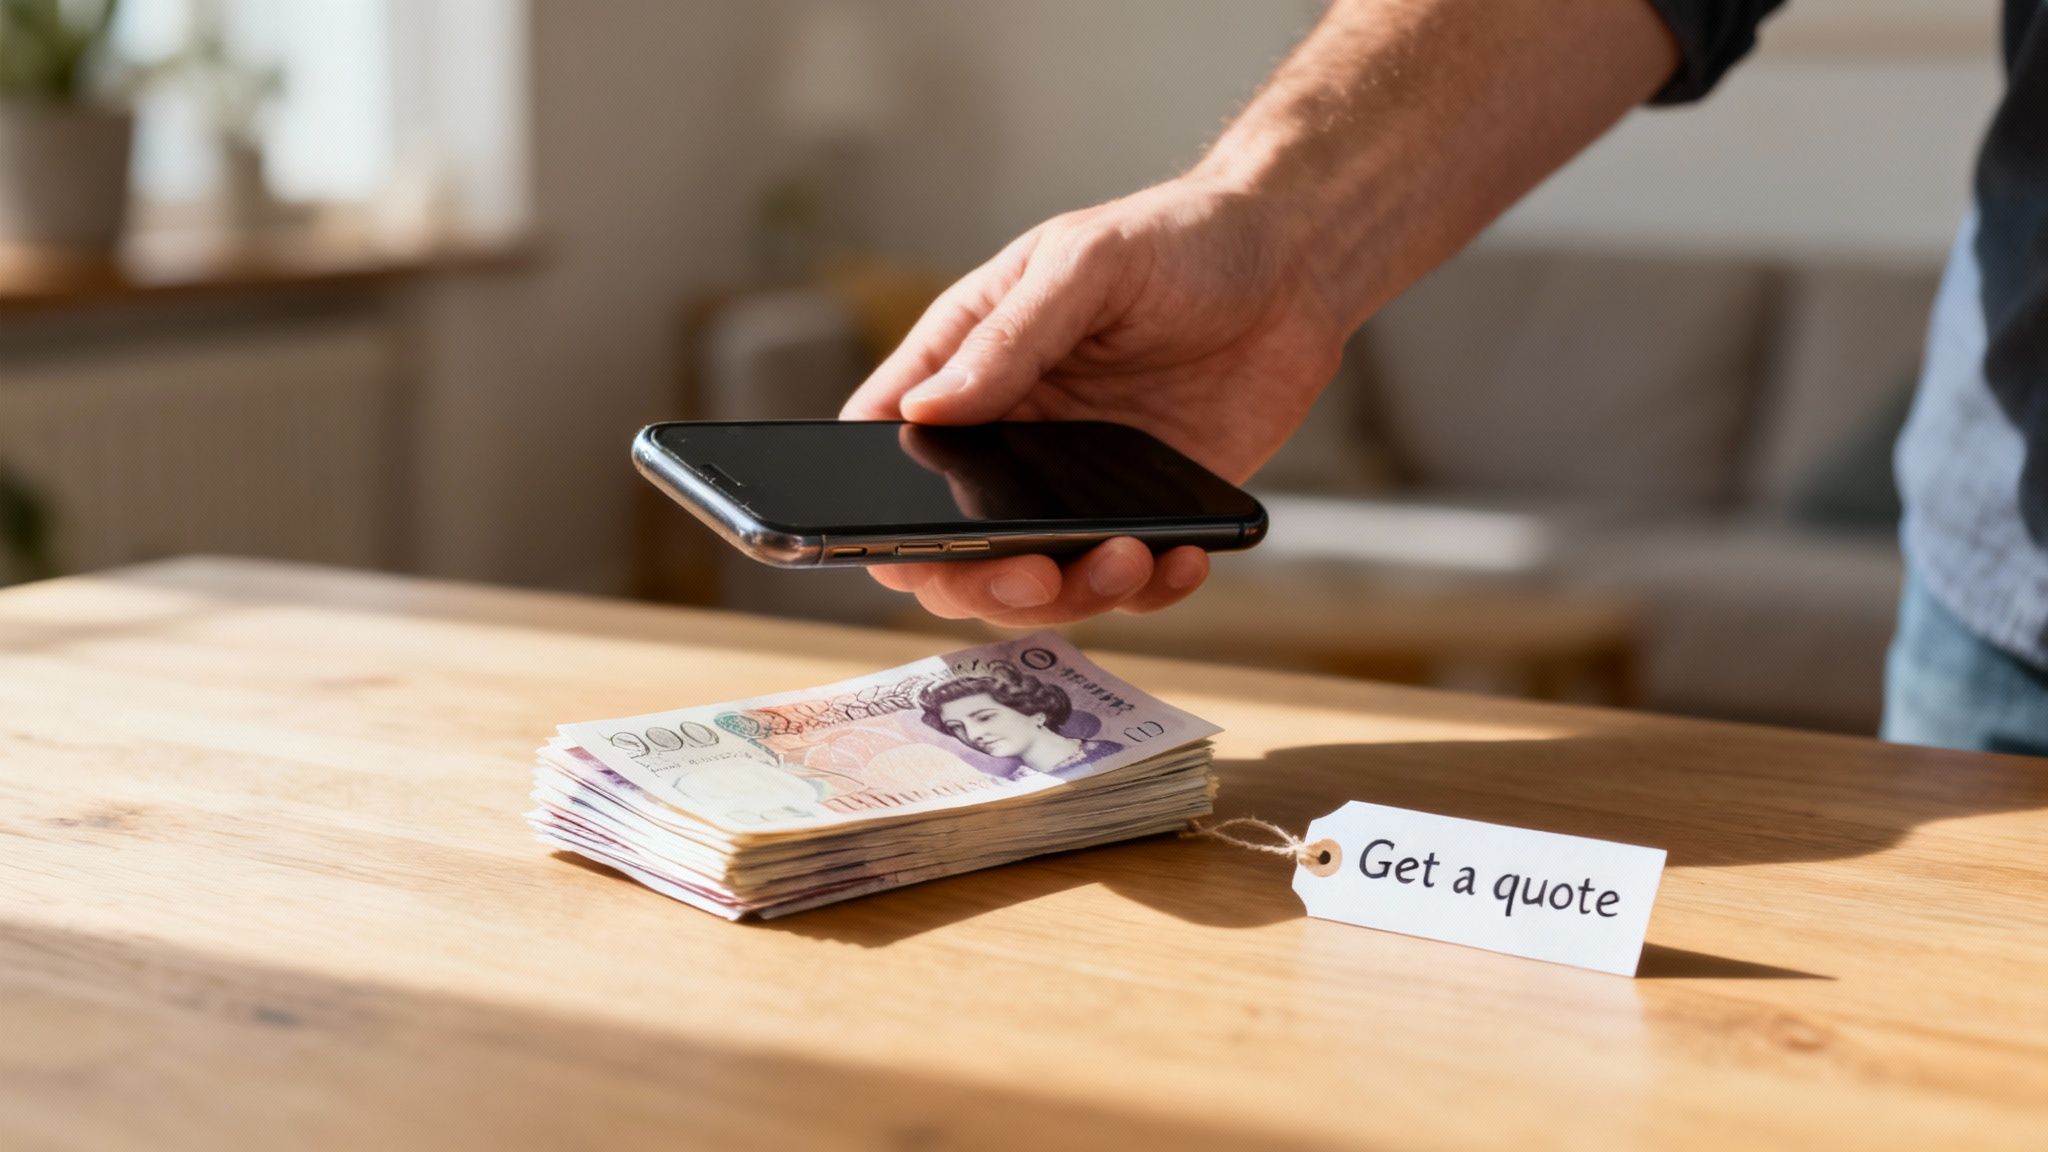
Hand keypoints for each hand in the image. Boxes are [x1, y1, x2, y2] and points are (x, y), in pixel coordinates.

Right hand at [840, 175, 1348, 626]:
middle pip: (950, 547)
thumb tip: (924, 408)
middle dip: (979, 580)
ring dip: (1072, 595)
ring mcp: (1074, 484)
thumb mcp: (1085, 263)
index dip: (871, 507)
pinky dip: (1149, 590)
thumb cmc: (1177, 239)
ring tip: (1128, 561)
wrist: (1292, 262)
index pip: (883, 445)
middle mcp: (1008, 436)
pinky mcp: (1146, 511)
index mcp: (967, 365)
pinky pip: (1127, 579)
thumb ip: (1009, 337)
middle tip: (1032, 572)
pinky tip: (1181, 559)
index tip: (902, 544)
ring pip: (1036, 580)